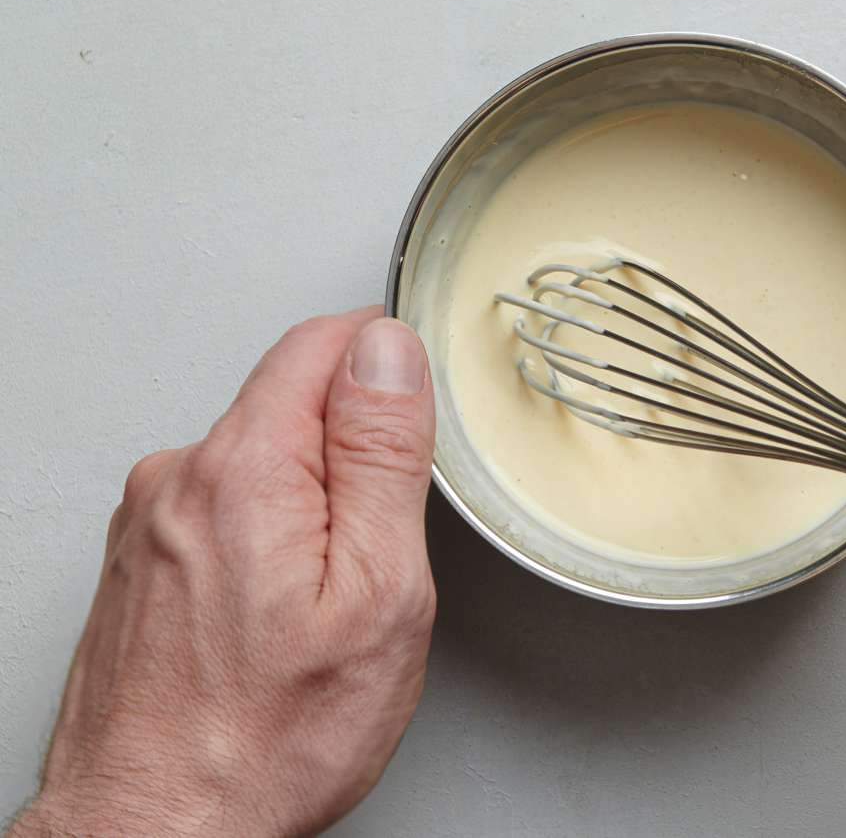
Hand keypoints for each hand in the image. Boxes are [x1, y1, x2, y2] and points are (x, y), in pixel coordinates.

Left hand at [9, 310, 436, 837]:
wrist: (154, 832)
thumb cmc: (266, 738)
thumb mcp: (376, 591)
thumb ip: (382, 454)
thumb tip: (388, 350)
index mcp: (245, 468)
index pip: (321, 342)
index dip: (387, 360)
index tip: (418, 421)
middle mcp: (180, 478)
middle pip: (290, 397)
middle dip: (353, 446)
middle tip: (382, 541)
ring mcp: (150, 520)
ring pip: (260, 455)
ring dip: (310, 495)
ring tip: (328, 593)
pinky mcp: (141, 559)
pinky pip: (224, 503)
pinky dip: (268, 531)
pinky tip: (281, 609)